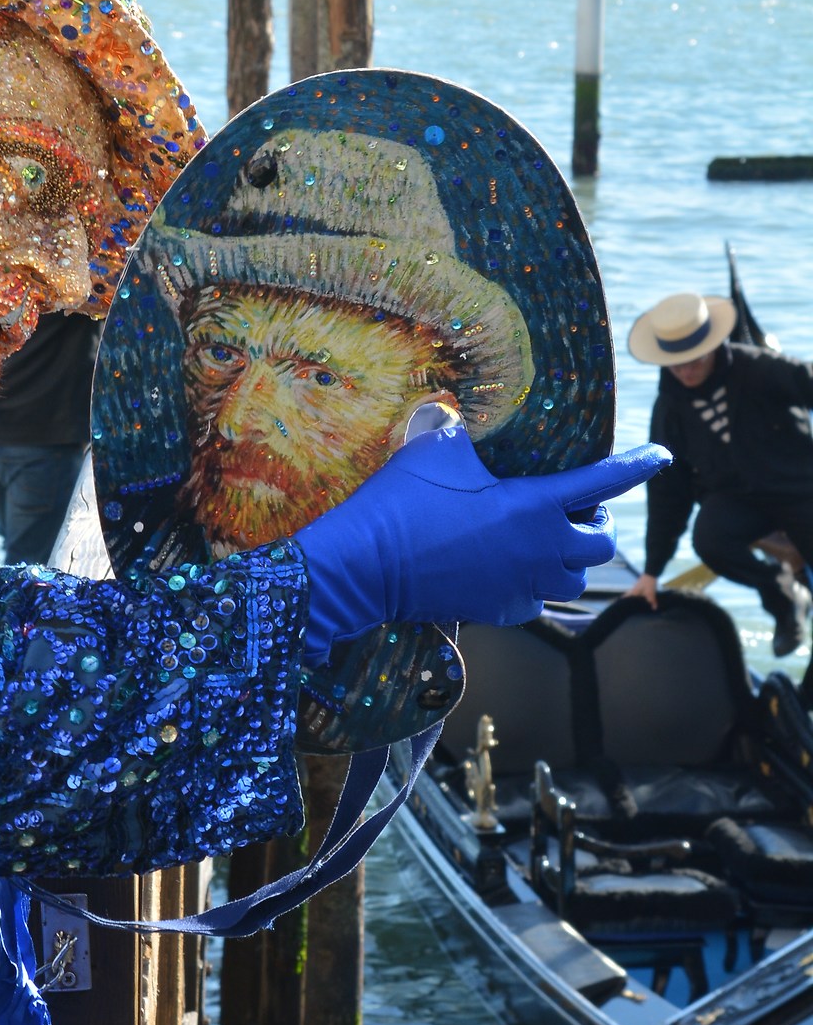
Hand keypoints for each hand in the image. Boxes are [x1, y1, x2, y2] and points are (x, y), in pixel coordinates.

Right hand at [295, 423, 671, 657]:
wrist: (364, 566)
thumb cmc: (401, 504)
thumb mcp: (432, 451)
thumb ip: (454, 429)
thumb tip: (450, 414)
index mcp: (531, 506)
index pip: (600, 481)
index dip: (635, 466)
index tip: (661, 454)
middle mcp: (537, 550)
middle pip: (600, 544)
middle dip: (599, 523)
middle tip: (580, 509)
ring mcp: (519, 585)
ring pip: (575, 580)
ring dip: (573, 560)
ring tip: (552, 542)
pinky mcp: (497, 610)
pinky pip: (538, 601)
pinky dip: (539, 586)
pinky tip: (517, 571)